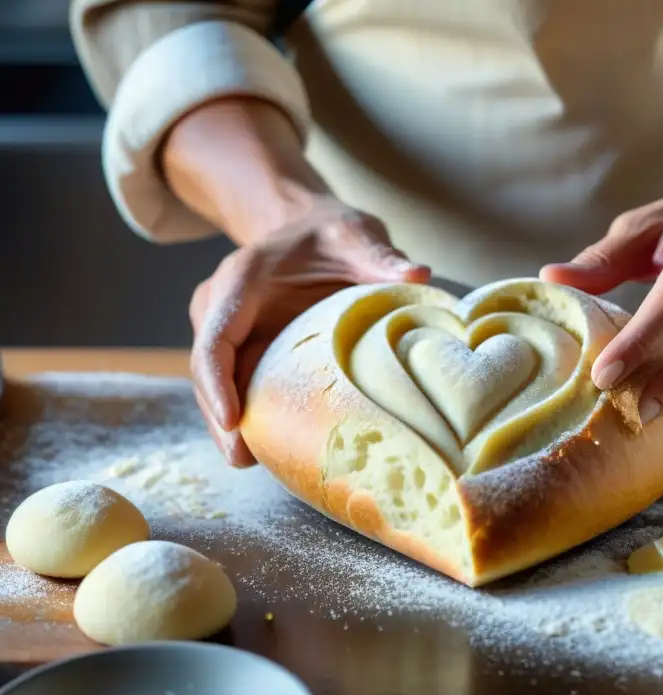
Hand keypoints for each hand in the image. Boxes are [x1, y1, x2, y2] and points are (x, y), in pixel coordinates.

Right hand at [189, 196, 429, 466]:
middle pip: (210, 371)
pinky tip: (270, 450)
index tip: (231, 420)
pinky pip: (238, 387)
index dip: (217, 381)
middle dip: (220, 418)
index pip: (217, 336)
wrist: (307, 228)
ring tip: (251, 464)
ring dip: (230, 427)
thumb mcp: (355, 234)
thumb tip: (418, 275)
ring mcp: (230, 332)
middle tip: (242, 460)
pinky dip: (249, 417)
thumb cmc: (331, 234)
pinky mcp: (245, 350)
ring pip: (219, 386)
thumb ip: (381, 255)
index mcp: (241, 280)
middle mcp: (222, 307)